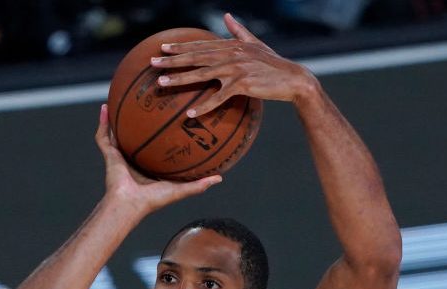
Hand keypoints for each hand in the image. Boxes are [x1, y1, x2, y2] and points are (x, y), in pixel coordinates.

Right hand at [94, 104, 221, 214]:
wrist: (130, 205)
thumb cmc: (153, 201)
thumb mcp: (180, 190)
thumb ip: (198, 185)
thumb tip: (220, 178)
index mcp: (148, 167)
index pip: (154, 147)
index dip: (159, 134)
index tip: (169, 118)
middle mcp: (133, 159)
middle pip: (135, 135)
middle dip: (138, 121)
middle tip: (145, 102)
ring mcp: (119, 156)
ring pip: (116, 132)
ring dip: (116, 117)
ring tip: (119, 98)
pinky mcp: (109, 156)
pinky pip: (103, 136)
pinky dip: (102, 122)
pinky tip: (104, 108)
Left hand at [150, 13, 318, 117]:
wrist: (294, 79)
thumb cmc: (274, 63)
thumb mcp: (255, 44)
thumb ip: (239, 31)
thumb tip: (227, 16)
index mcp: (232, 45)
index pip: (200, 45)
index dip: (180, 46)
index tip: (162, 47)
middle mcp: (231, 54)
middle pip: (195, 57)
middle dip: (171, 59)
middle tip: (152, 62)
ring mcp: (236, 69)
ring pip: (202, 74)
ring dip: (180, 79)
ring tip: (161, 83)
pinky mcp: (242, 85)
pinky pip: (218, 97)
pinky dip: (204, 106)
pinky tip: (190, 113)